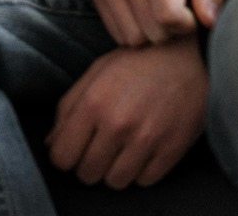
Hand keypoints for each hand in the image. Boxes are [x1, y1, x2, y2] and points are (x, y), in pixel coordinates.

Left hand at [47, 38, 208, 187]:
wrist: (185, 55)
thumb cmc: (136, 62)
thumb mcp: (95, 73)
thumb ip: (68, 108)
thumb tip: (51, 144)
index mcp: (93, 103)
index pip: (62, 157)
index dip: (63, 156)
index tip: (73, 149)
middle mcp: (118, 123)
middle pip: (87, 174)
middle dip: (87, 165)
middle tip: (97, 148)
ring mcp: (146, 139)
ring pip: (115, 182)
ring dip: (113, 170)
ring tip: (120, 149)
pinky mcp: (171, 149)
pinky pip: (144, 181)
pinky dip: (140, 171)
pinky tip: (142, 150)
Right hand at [92, 0, 227, 45]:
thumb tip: (208, 20)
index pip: (169, 15)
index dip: (189, 23)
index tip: (193, 10)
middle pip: (153, 31)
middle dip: (172, 29)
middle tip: (180, 9)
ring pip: (133, 38)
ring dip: (153, 32)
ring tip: (162, 10)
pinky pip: (117, 33)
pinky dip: (135, 29)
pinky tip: (146, 10)